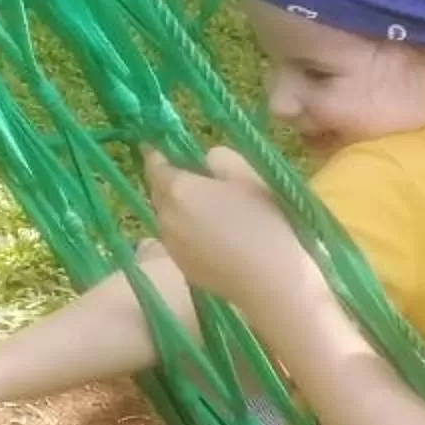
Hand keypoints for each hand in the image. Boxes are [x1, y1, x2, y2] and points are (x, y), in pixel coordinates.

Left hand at [143, 146, 320, 315]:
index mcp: (178, 190)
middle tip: (194, 176)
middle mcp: (165, 217)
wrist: (270, 281)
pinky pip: (178, 240)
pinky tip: (214, 236)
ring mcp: (171, 246)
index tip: (161, 143)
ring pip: (167, 217)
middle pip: (158, 192)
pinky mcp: (182, 267)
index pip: (154, 163)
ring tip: (208, 209)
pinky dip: (187, 232)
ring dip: (179, 208)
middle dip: (170, 181)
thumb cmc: (262, 222)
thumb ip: (219, 157)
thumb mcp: (247, 175)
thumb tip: (204, 160)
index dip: (157, 151)